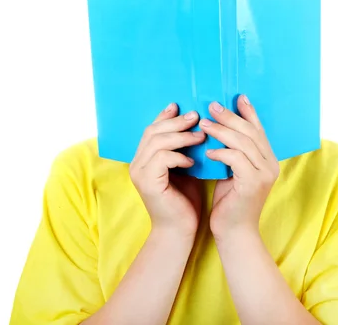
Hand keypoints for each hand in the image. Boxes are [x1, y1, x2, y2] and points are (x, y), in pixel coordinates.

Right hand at [129, 103, 205, 237]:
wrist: (179, 231)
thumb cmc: (185, 201)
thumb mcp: (186, 168)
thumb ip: (185, 149)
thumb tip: (198, 125)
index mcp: (144, 158)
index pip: (152, 129)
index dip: (166, 116)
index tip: (183, 106)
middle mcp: (137, 163)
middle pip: (152, 131)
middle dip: (176, 122)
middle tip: (196, 116)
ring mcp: (139, 173)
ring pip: (157, 142)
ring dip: (181, 136)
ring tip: (201, 136)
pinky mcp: (147, 182)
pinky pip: (162, 158)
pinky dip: (178, 156)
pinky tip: (193, 161)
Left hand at [199, 95, 279, 239]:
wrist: (234, 232)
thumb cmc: (230, 201)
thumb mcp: (232, 171)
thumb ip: (233, 151)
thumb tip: (218, 126)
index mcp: (268, 160)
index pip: (259, 129)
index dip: (248, 112)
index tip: (236, 97)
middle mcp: (271, 165)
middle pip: (250, 132)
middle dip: (230, 116)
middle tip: (211, 106)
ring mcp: (264, 174)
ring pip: (242, 142)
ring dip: (221, 131)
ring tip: (203, 124)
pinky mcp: (253, 184)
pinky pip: (236, 159)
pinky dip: (221, 152)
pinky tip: (208, 152)